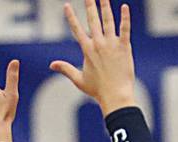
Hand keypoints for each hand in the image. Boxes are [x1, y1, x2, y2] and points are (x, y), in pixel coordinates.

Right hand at [51, 1, 135, 115]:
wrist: (115, 96)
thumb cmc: (98, 91)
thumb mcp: (79, 80)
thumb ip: (65, 69)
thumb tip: (51, 65)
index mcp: (87, 50)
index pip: (76, 29)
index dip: (71, 17)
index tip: (66, 5)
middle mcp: (98, 44)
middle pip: (92, 20)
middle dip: (90, 5)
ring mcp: (111, 45)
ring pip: (108, 21)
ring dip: (105, 6)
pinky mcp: (124, 48)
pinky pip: (125, 30)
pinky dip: (125, 18)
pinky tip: (125, 7)